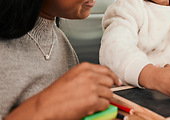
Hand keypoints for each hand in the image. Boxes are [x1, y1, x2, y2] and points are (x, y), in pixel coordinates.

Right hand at [5, 62, 120, 119]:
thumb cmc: (55, 95)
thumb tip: (102, 80)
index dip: (113, 77)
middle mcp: (90, 75)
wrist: (44, 107)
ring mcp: (92, 87)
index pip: (106, 70)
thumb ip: (88, 76)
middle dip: (106, 90)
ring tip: (90, 102)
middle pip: (110, 82)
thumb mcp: (72, 77)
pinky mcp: (93, 100)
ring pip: (109, 94)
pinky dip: (100, 108)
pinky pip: (105, 104)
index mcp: (84, 68)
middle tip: (98, 96)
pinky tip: (90, 108)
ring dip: (102, 100)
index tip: (117, 81)